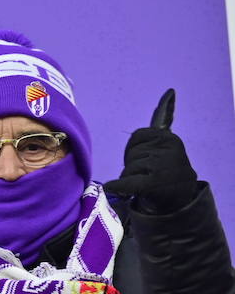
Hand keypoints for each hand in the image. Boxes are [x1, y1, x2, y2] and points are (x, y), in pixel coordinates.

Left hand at [102, 89, 198, 212]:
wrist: (180, 201)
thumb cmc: (166, 171)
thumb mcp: (166, 146)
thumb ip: (161, 124)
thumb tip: (170, 93)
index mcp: (168, 138)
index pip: (137, 137)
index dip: (134, 150)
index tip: (146, 159)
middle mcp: (168, 149)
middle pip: (130, 154)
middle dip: (132, 165)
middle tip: (147, 175)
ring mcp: (162, 166)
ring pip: (127, 170)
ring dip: (131, 179)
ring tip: (147, 184)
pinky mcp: (153, 184)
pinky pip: (125, 182)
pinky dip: (117, 186)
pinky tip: (113, 188)